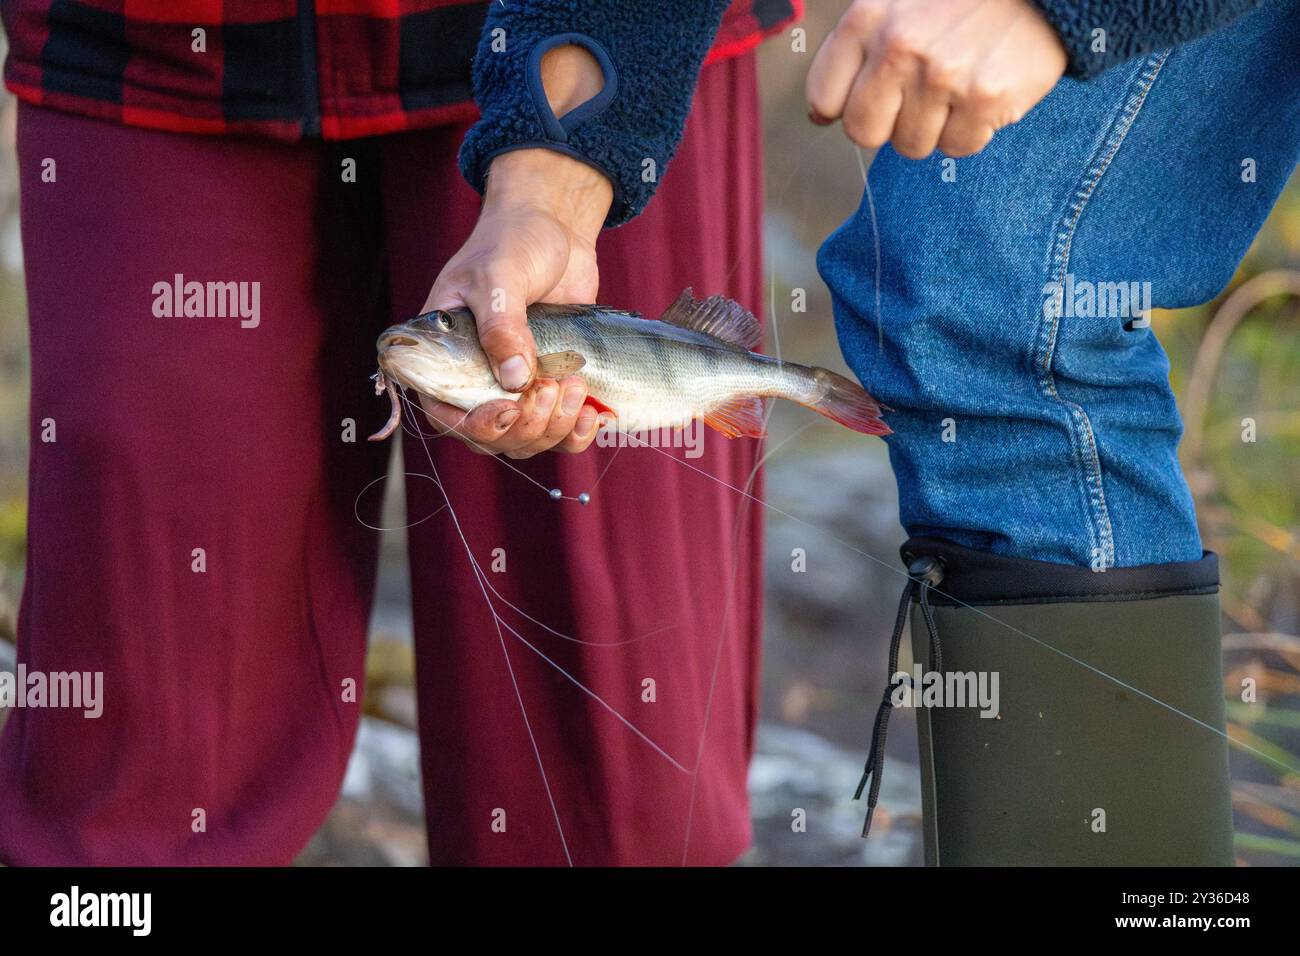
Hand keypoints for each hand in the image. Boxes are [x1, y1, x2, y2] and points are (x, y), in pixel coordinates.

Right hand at [420, 147, 612, 457]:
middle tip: (552, 387)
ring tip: (573, 386)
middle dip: (526, 424)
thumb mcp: (500, 277)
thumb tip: (513, 380)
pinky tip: (593, 413)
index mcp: (445, 354)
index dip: (474, 425)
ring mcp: (516, 384)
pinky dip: (577, 432)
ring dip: (554, 427)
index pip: (446, 412)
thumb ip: (502, 326)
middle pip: (493, 436)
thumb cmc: (512, 240)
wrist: (554, 226)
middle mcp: (477, 377)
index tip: (507, 410)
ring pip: (528, 438)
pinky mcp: (551, 383)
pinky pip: (560, 430)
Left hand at [806, 0, 1066, 157]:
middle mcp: (899, 47)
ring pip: (912, 145)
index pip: (825, 98)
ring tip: (957, 86)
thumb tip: (820, 114)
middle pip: (864, 132)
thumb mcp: (899, 1)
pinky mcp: (984, 98)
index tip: (871, 99)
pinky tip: (983, 93)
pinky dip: (972, 130)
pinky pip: (959, 147)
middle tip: (918, 97)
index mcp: (867, 18)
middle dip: (888, 123)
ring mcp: (942, 75)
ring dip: (934, 126)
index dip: (846, 108)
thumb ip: (857, 47)